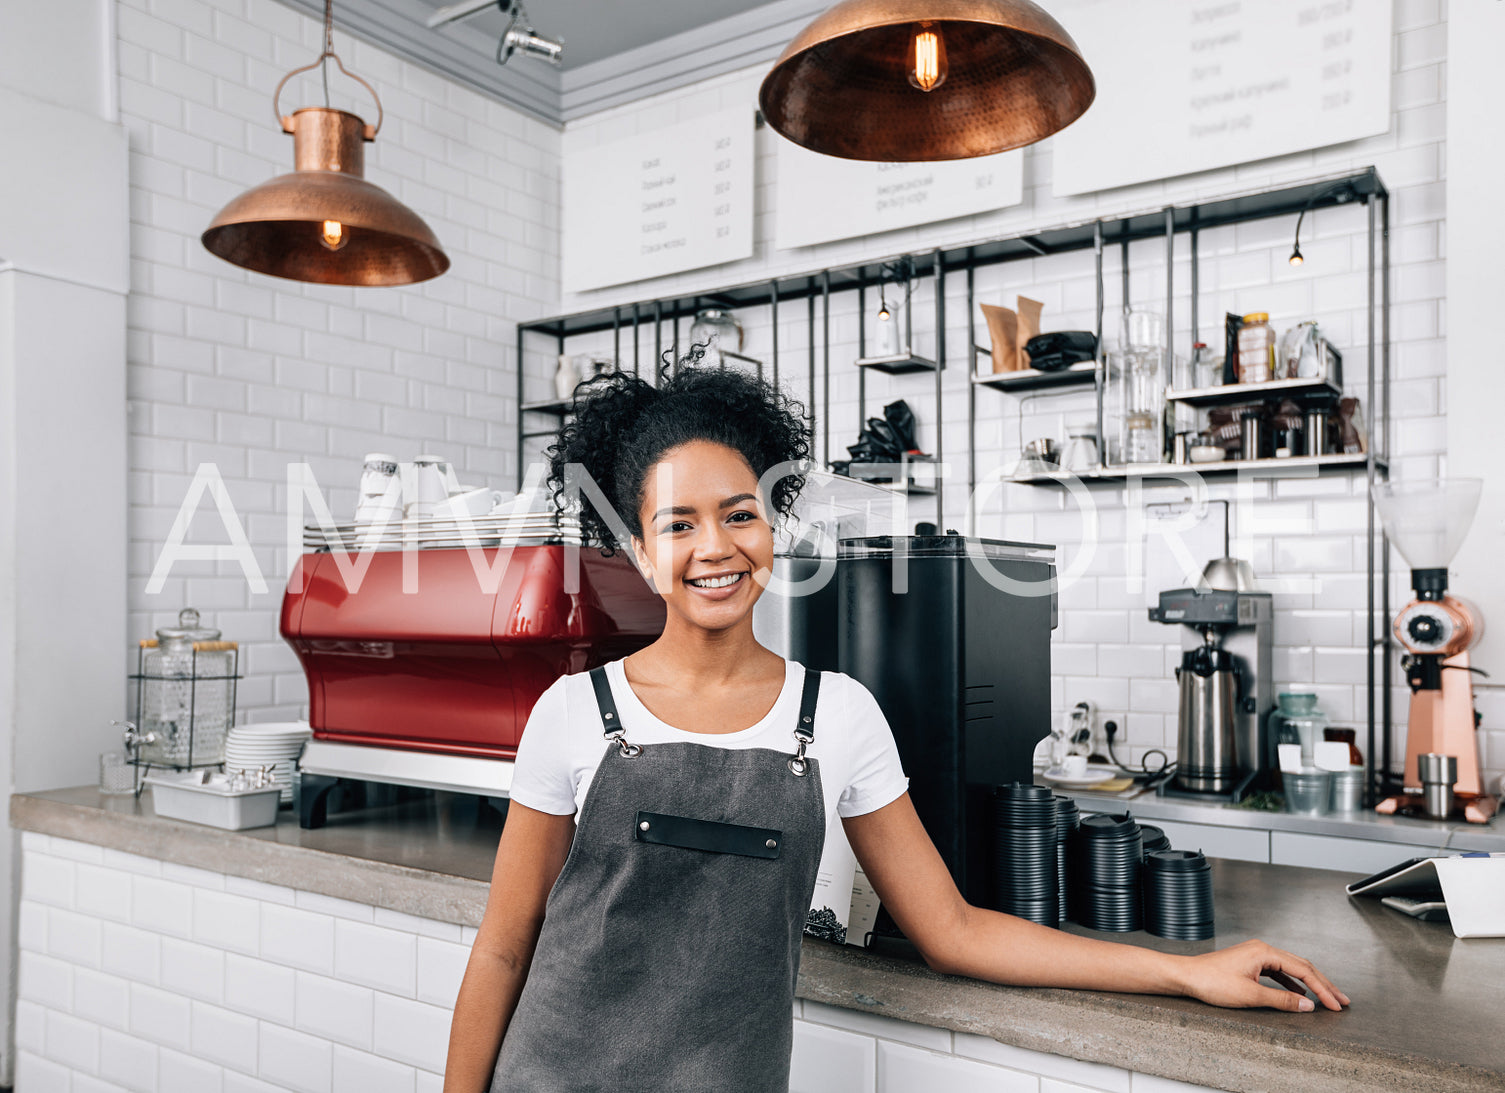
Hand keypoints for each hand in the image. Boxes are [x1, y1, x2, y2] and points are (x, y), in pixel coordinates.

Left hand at [1179, 939, 1349, 1011]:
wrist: (1187, 976)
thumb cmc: (1212, 982)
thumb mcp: (1250, 995)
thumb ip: (1281, 1000)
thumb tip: (1307, 1004)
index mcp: (1264, 952)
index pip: (1303, 970)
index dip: (1323, 988)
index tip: (1336, 1004)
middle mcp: (1262, 949)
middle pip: (1301, 966)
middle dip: (1323, 984)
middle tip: (1341, 1000)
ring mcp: (1256, 955)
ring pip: (1291, 969)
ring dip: (1310, 984)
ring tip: (1326, 998)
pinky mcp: (1251, 963)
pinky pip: (1279, 972)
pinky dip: (1292, 984)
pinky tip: (1300, 995)